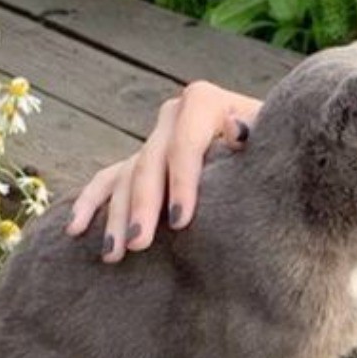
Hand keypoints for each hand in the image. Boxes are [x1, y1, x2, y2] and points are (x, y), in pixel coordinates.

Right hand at [66, 80, 260, 262]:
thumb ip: (256, 134)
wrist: (276, 149)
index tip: (180, 222)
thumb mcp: (274, 140)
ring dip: (116, 216)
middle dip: (143, 207)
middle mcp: (173, 116)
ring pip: (126, 177)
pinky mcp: (142, 161)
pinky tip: (76, 229)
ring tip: (114, 255)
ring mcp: (154, 139)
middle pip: (149, 164)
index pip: (185, 145)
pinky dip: (92, 204)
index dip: (181, 183)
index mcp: (204, 103)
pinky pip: (108, 181)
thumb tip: (235, 130)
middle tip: (140, 245)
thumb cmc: (280, 149)